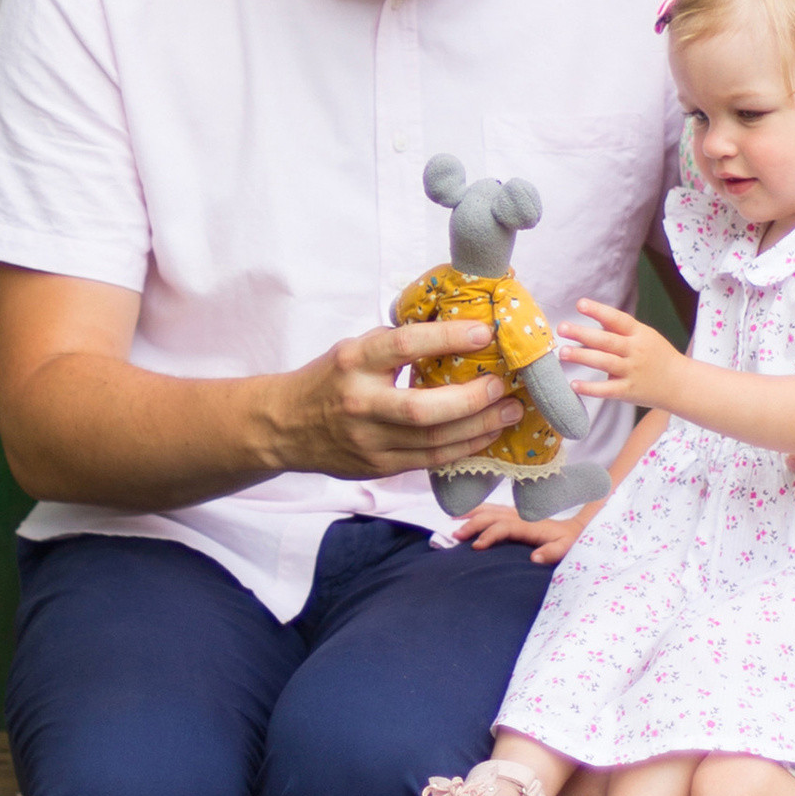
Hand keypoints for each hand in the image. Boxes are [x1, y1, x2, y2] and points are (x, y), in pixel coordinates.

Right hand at [269, 319, 523, 482]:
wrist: (284, 426)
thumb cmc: (329, 380)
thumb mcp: (353, 349)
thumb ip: (395, 343)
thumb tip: (454, 328)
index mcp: (353, 362)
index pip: (404, 345)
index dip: (447, 338)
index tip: (484, 333)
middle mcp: (360, 403)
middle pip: (423, 409)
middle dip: (473, 399)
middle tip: (503, 386)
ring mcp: (368, 441)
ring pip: (433, 442)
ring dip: (479, 427)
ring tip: (510, 412)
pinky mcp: (377, 467)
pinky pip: (429, 460)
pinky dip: (463, 448)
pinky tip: (485, 434)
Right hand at [452, 495, 603, 564]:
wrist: (576, 529)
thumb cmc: (570, 542)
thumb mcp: (566, 549)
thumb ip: (553, 553)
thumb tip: (536, 558)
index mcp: (529, 525)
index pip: (504, 526)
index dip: (489, 534)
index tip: (476, 547)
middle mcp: (520, 516)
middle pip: (492, 515)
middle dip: (473, 523)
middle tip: (456, 536)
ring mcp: (516, 514)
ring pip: (490, 510)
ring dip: (471, 514)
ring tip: (452, 520)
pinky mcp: (514, 515)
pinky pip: (492, 510)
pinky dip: (476, 511)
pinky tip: (464, 514)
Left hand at [558, 300, 682, 411]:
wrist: (681, 384)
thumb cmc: (658, 356)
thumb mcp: (646, 336)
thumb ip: (621, 331)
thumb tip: (591, 322)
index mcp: (639, 334)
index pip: (617, 319)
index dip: (599, 311)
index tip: (580, 304)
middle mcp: (635, 351)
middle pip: (606, 340)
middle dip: (583, 333)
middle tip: (562, 328)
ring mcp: (632, 371)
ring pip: (604, 362)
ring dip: (582, 356)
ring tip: (563, 353)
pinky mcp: (629, 391)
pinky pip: (607, 389)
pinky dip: (590, 388)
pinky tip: (574, 384)